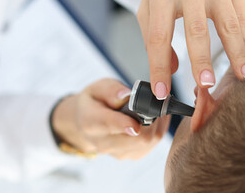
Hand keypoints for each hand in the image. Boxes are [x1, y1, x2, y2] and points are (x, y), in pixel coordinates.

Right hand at [52, 79, 170, 159]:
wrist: (88, 122)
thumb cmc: (94, 102)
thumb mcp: (97, 88)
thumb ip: (111, 90)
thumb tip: (126, 95)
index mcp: (91, 123)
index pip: (110, 126)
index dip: (127, 123)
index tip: (139, 118)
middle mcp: (104, 143)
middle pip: (137, 138)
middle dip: (151, 119)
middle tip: (155, 103)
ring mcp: (118, 153)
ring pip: (149, 141)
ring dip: (157, 124)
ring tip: (155, 109)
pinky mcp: (131, 155)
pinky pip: (152, 144)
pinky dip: (157, 130)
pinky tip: (154, 119)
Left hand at [137, 0, 244, 99]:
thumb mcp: (150, 0)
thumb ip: (153, 36)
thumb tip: (171, 70)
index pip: (158, 36)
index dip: (159, 67)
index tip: (162, 92)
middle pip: (196, 30)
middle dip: (200, 61)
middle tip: (204, 86)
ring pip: (227, 25)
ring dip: (235, 54)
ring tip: (242, 77)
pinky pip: (242, 18)